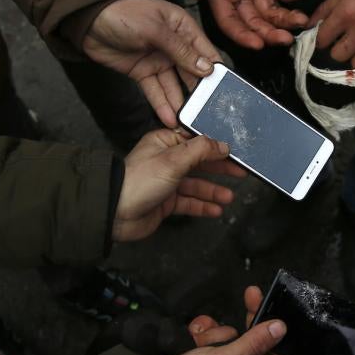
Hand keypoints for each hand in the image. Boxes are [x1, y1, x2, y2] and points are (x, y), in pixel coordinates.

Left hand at [83, 0, 221, 127]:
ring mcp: (158, 60)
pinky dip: (162, 104)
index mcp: (182, 27)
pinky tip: (170, 117)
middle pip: (192, 71)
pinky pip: (156, 90)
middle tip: (209, 112)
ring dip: (181, 102)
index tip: (225, 90)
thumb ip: (180, 50)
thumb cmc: (123, 13)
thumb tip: (206, 68)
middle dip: (200, 91)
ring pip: (174, 85)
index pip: (205, 51)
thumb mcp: (155, 29)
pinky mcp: (143, 72)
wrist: (88, 20)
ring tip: (189, 121)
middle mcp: (174, 45)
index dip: (215, 70)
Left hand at [113, 130, 246, 241]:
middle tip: (240, 173)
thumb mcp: (173, 159)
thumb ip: (201, 150)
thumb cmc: (136, 182)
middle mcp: (166, 161)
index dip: (216, 146)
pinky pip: (189, 202)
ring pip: (196, 185)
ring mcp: (166, 182)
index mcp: (164, 143)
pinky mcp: (166, 202)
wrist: (115, 213)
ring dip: (213, 191)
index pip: (196, 141)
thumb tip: (222, 144)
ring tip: (229, 197)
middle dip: (220, 169)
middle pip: (200, 163)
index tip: (234, 151)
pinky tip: (215, 210)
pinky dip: (203, 206)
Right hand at [163, 286, 287, 354]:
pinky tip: (193, 339)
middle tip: (251, 294)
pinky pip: (211, 334)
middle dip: (246, 323)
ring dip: (216, 333)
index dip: (276, 333)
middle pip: (254, 339)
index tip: (273, 309)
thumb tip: (280, 328)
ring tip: (201, 345)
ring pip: (230, 334)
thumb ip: (253, 343)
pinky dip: (202, 332)